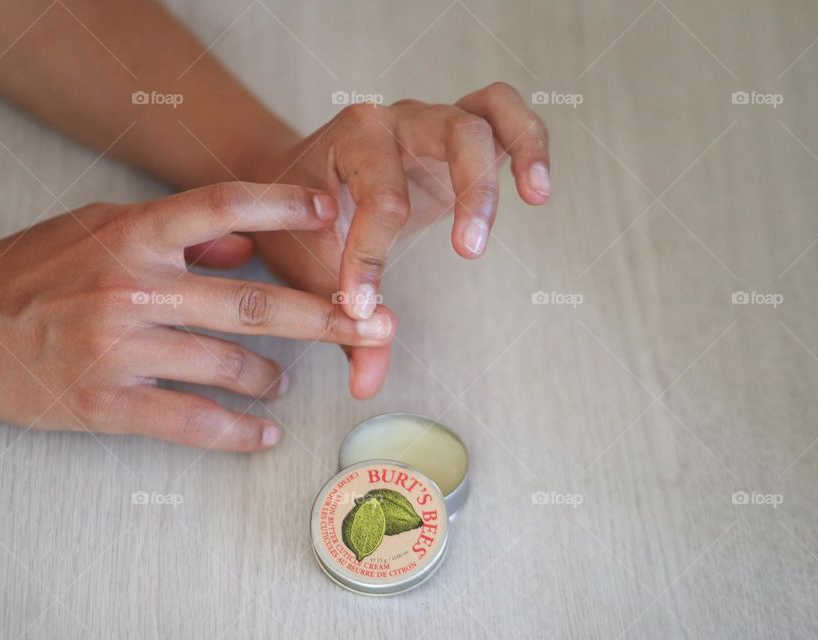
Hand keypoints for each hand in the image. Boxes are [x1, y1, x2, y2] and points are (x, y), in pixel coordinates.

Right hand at [0, 183, 395, 450]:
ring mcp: (119, 350)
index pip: (221, 207)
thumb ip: (172, 234)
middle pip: (250, 302)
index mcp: (130, 235)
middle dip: (324, 316)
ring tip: (288, 380)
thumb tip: (245, 246)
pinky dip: (239, 431)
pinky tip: (265, 434)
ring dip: (273, 376)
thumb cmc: (30, 273)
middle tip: (376, 326)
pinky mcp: (106, 404)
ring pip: (229, 366)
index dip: (282, 206)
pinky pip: (192, 422)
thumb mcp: (94, 229)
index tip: (332, 211)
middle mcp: (130, 289)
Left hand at [244, 82, 549, 397]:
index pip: (381, 198)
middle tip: (470, 251)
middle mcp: (396, 121)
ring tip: (535, 197)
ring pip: (488, 111)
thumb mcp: (307, 267)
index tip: (362, 309)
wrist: (288, 174)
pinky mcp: (456, 130)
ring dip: (516, 154)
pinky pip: (502, 110)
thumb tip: (368, 385)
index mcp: (352, 144)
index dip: (373, 258)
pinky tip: (537, 189)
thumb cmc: (297, 220)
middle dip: (469, 191)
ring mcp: (429, 121)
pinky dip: (527, 139)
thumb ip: (338, 321)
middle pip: (452, 132)